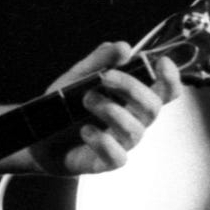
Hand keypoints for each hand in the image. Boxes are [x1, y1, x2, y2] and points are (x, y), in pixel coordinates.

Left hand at [0, 41, 180, 175]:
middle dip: (131, 88)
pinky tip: (85, 130)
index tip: (161, 62)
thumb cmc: (66, 106)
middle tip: (105, 77)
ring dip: (111, 110)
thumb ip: (100, 60)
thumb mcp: (78, 76)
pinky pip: (117, 155)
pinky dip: (101, 140)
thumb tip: (123, 47)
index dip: (171, 78)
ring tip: (85, 99)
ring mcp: (124, 142)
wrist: (38, 136)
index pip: (167, 91)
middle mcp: (136, 120)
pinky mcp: (108, 162)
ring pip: (135, 129)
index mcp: (135, 99)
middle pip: (153, 107)